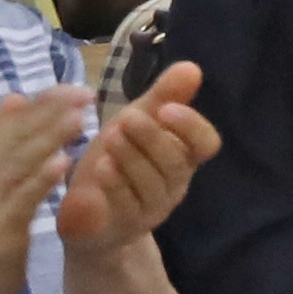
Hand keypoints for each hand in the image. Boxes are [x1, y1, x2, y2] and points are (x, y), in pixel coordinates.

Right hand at [0, 88, 92, 293]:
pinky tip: (63, 163)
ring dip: (50, 138)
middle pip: (18, 136)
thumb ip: (0, 143)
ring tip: (80, 117)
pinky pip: (22, 198)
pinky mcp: (0, 226)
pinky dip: (41, 179)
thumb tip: (15, 98)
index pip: (13, 124)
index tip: (76, 87)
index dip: (44, 104)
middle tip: (87, 93)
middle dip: (52, 113)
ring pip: (21, 161)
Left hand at [48, 65, 215, 263]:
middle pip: (175, 163)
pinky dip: (114, 186)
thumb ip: (162, 97)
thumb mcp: (135, 123)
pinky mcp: (124, 226)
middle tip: (128, 119)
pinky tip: (100, 169)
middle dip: (152, 139)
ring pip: (152, 185)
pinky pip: (125, 207)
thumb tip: (193, 66)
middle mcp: (173, 185)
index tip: (167, 109)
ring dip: (132, 159)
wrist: (87, 216)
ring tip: (110, 138)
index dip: (191, 127)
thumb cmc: (115, 162)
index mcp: (181, 158)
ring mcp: (151, 209)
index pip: (205, 144)